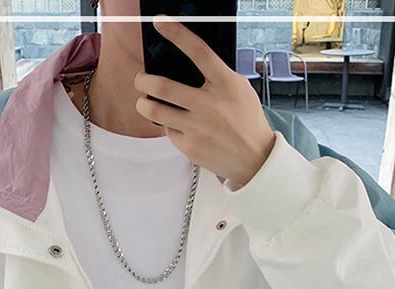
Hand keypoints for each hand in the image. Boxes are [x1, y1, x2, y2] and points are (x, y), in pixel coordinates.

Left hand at [133, 15, 275, 189]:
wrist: (253, 159)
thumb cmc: (246, 122)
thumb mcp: (240, 90)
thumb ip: (217, 76)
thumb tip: (187, 63)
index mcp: (225, 84)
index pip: (198, 51)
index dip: (176, 34)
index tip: (160, 22)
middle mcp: (209, 104)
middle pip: (162, 86)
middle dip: (143, 80)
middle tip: (140, 80)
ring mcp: (197, 127)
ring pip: (155, 110)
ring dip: (143, 103)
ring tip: (144, 101)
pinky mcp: (189, 146)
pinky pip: (168, 131)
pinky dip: (167, 126)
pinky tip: (175, 125)